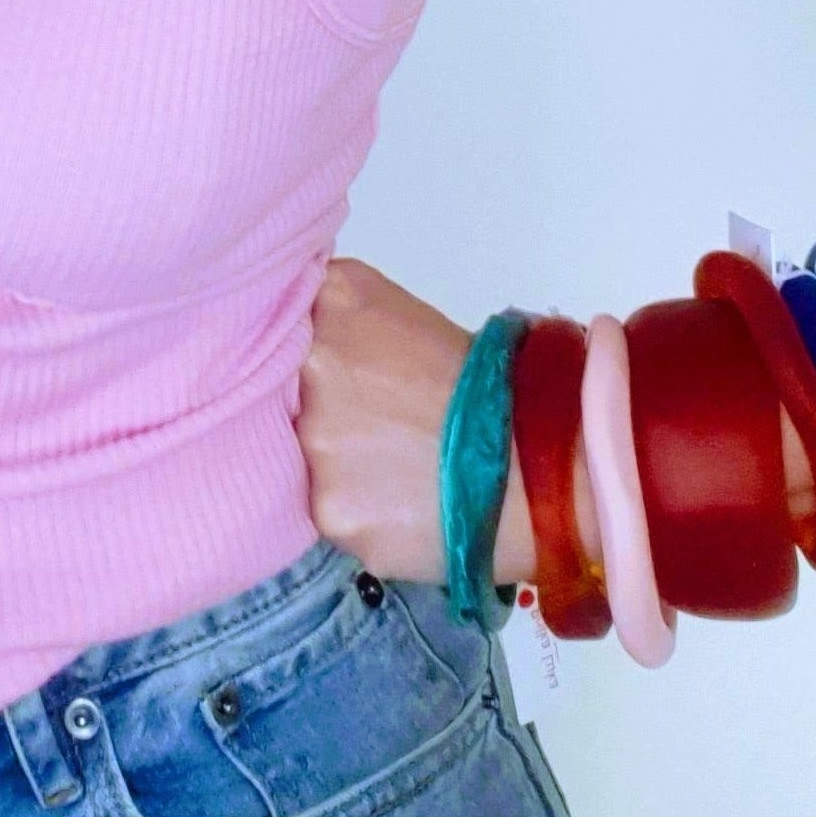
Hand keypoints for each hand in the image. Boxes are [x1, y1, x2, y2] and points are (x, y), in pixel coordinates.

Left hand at [294, 256, 542, 584]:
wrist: (538, 463)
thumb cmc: (475, 382)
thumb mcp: (398, 310)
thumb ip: (334, 308)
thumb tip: (291, 313)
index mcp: (333, 305)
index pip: (277, 325)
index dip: (294, 354)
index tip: (329, 374)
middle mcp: (313, 368)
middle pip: (283, 392)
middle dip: (319, 407)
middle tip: (371, 422)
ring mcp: (318, 443)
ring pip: (303, 456)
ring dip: (338, 462)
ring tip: (391, 465)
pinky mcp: (330, 511)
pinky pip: (328, 508)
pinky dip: (357, 507)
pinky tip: (396, 499)